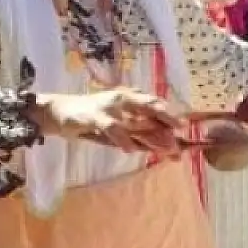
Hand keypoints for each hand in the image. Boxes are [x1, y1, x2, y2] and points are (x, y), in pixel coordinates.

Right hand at [32, 90, 184, 154]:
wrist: (60, 113)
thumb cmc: (94, 121)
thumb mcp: (121, 128)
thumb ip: (142, 137)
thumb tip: (169, 148)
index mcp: (131, 98)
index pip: (156, 105)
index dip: (173, 116)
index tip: (188, 128)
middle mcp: (123, 98)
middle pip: (151, 105)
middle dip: (168, 117)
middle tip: (182, 130)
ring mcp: (109, 106)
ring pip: (135, 117)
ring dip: (151, 134)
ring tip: (166, 148)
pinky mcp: (93, 116)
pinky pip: (111, 127)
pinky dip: (122, 138)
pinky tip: (130, 149)